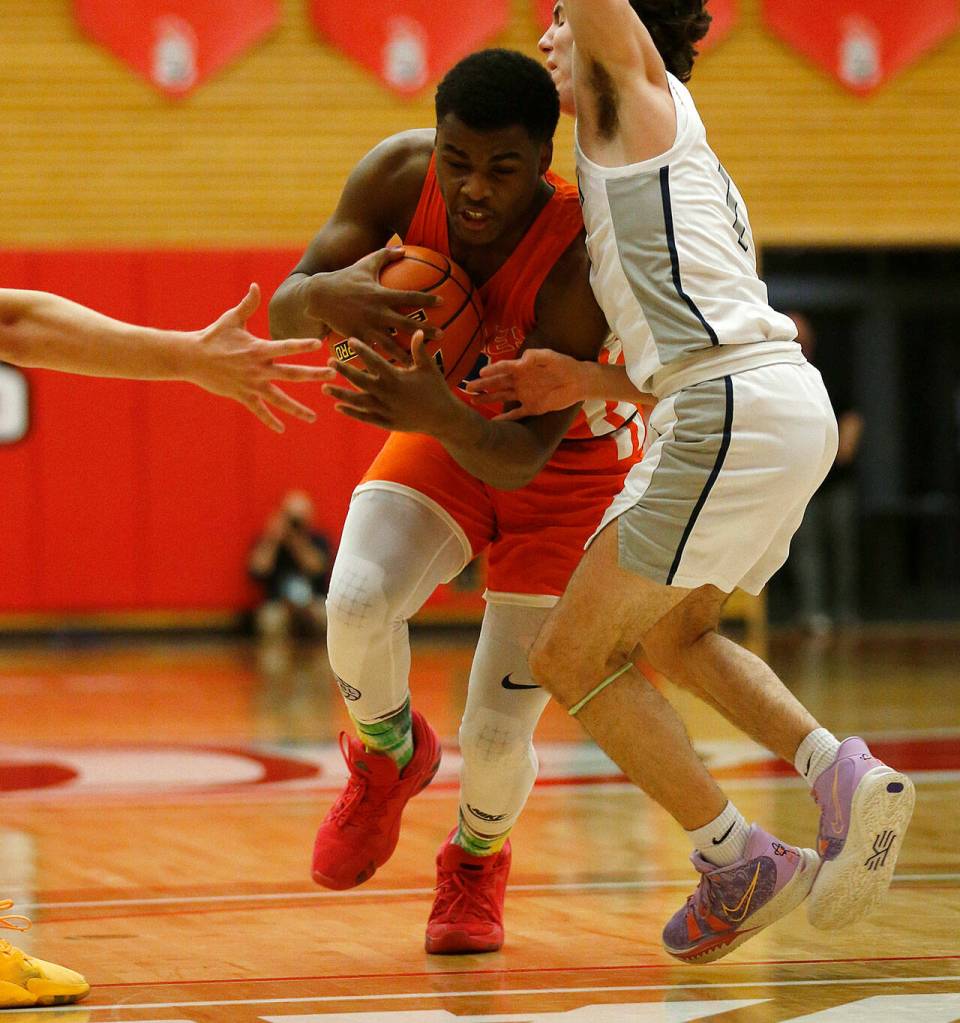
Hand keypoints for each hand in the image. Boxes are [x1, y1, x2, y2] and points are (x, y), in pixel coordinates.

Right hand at [189, 284, 327, 432]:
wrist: (191, 357)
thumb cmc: (213, 336)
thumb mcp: (231, 319)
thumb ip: (248, 305)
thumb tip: (255, 286)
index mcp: (259, 349)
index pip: (285, 346)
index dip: (302, 345)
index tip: (319, 344)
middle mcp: (258, 369)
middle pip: (292, 374)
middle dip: (313, 375)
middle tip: (332, 375)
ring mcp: (252, 384)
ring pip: (279, 399)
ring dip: (298, 409)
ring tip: (313, 417)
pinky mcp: (242, 396)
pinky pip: (259, 411)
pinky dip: (270, 420)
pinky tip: (282, 429)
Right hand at [304, 248, 442, 361]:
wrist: (318, 297)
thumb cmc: (344, 278)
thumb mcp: (365, 264)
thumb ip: (385, 255)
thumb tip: (403, 248)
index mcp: (381, 294)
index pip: (409, 296)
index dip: (427, 299)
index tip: (443, 303)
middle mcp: (376, 312)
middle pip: (406, 323)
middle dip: (425, 330)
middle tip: (442, 335)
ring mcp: (366, 327)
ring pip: (391, 344)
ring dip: (407, 353)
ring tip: (420, 362)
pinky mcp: (357, 338)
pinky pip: (372, 352)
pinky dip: (382, 362)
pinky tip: (392, 371)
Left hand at [320, 330, 460, 434]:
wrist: (443, 418)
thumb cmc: (437, 390)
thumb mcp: (428, 368)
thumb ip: (419, 350)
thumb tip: (418, 330)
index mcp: (397, 378)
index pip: (375, 361)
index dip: (362, 349)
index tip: (350, 340)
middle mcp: (388, 394)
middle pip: (360, 380)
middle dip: (344, 371)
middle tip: (329, 362)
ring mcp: (386, 410)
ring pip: (358, 401)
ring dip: (340, 394)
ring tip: (325, 387)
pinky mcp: (386, 422)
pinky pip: (365, 417)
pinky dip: (351, 412)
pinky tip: (338, 406)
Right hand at [465, 348, 586, 419]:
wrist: (578, 381)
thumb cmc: (564, 364)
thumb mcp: (550, 356)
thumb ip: (535, 356)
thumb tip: (522, 359)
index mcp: (523, 368)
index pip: (504, 368)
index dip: (493, 370)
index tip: (481, 372)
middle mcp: (521, 382)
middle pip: (498, 383)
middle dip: (483, 385)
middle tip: (468, 388)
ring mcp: (526, 395)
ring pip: (503, 397)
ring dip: (489, 398)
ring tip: (474, 400)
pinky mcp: (533, 407)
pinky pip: (517, 413)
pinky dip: (506, 418)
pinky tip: (494, 421)